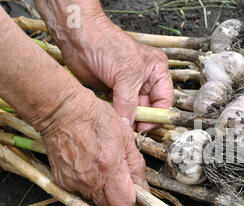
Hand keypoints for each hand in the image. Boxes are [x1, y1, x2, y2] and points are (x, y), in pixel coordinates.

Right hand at [40, 89, 147, 205]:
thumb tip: (142, 185)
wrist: (62, 112)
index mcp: (109, 167)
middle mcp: (90, 179)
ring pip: (95, 202)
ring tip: (104, 173)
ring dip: (103, 194)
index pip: (125, 203)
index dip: (133, 200)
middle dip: (119, 200)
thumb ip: (136, 164)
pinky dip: (88, 187)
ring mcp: (74, 181)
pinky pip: (80, 193)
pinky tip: (89, 170)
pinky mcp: (62, 181)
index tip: (135, 192)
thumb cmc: (95, 118)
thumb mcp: (125, 137)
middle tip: (122, 185)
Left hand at [55, 15, 173, 131]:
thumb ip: (128, 103)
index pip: (165, 100)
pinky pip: (119, 109)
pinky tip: (112, 118)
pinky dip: (116, 115)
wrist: (78, 37)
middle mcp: (146, 79)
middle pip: (150, 108)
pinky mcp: (114, 91)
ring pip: (134, 111)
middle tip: (131, 129)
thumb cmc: (106, 43)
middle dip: (141, 119)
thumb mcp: (125, 76)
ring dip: (127, 118)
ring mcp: (129, 86)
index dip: (156, 115)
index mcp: (157, 71)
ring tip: (120, 124)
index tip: (145, 127)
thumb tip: (129, 125)